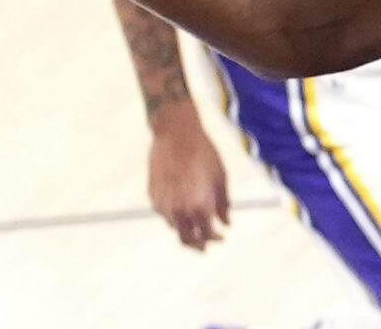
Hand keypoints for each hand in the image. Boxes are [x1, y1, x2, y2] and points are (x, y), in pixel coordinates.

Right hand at [147, 114, 231, 250]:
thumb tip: (227, 223)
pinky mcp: (152, 198)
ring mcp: (163, 205)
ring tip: (196, 222)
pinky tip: (183, 203)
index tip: (222, 237)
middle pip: (187, 240)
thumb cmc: (203, 153)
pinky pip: (165, 214)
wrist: (175, 133)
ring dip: (186, 229)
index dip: (216, 238)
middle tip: (206, 246)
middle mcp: (179, 210)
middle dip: (198, 245)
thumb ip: (223, 204)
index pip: (208, 234)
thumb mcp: (221, 177)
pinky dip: (175, 215)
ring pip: (175, 228)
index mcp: (199, 206)